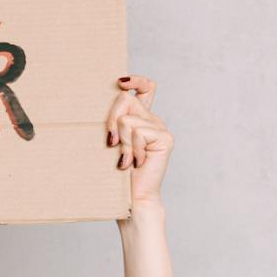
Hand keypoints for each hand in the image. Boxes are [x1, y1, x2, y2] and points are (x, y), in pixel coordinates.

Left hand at [105, 74, 171, 206]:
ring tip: (126, 160)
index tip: (120, 82)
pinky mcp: (165, 138)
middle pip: (125, 99)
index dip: (136, 79)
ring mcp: (160, 128)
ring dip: (121, 143)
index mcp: (140, 118)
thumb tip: (111, 100)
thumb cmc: (115, 173)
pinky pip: (137, 132)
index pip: (145, 87)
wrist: (131, 197)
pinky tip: (136, 163)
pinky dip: (131, 149)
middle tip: (111, 143)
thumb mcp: (111, 141)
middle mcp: (152, 120)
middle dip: (111, 120)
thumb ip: (114, 121)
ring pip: (127, 120)